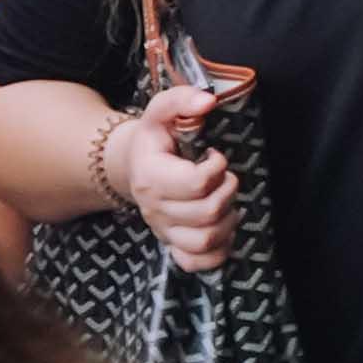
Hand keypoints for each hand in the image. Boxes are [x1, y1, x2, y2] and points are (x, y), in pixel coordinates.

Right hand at [116, 82, 238, 269]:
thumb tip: (208, 101)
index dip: (216, 168)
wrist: (135, 165)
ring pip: (205, 241)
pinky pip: (196, 263)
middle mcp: (155, 209)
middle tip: (223, 176)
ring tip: (225, 200)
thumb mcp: (162, 111)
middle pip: (207, 213)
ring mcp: (163, 231)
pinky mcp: (172, 245)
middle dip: (227, 190)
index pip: (196, 184)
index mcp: (151, 176)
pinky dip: (218, 251)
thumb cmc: (155, 138)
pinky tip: (222, 228)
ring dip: (228, 220)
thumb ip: (182, 99)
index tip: (214, 156)